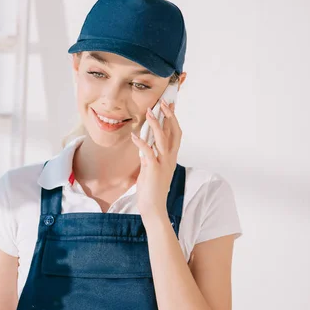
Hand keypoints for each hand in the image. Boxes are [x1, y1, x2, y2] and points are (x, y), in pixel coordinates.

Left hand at [131, 100, 181, 216]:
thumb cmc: (151, 189)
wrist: (153, 207)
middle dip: (169, 116)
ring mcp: (163, 163)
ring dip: (156, 124)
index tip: (169, 105)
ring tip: (149, 112)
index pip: (175, 133)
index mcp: (170, 157)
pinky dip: (141, 143)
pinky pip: (148, 152)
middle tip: (163, 102)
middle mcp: (170, 158)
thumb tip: (144, 146)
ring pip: (162, 139)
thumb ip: (149, 157)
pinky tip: (134, 135)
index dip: (173, 118)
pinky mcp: (153, 169)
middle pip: (174, 132)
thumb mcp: (150, 169)